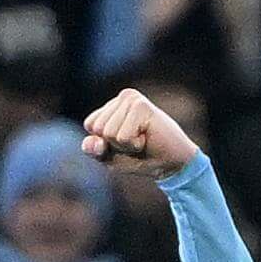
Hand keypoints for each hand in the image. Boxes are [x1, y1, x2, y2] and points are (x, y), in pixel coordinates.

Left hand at [80, 88, 200, 179]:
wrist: (170, 164)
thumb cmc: (140, 158)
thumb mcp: (109, 157)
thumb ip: (94, 149)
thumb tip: (94, 140)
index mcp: (114, 105)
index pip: (90, 124)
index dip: (103, 142)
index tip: (125, 142)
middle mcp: (123, 97)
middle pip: (98, 128)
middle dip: (114, 143)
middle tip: (136, 141)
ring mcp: (133, 99)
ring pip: (108, 132)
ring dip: (124, 145)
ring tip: (142, 139)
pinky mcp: (142, 106)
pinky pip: (122, 136)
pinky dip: (133, 145)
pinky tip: (147, 137)